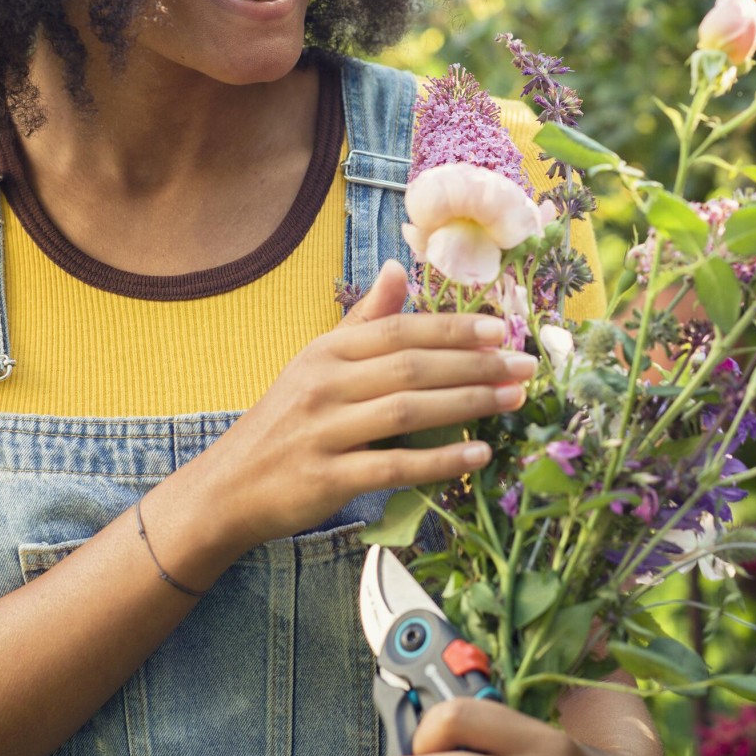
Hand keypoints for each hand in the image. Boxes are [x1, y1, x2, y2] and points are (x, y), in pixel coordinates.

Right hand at [202, 259, 536, 551]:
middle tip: (525, 367)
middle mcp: (325, 385)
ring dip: (468, 403)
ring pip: (408, 411)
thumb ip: (361, 320)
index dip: (453, 329)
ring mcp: (324, 432)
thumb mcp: (315, 363)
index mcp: (327, 352)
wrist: (229, 486)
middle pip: (412, 367)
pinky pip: (394, 467)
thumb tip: (397, 269)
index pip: (400, 330)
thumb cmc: (284, 422)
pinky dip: (440, 461)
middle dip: (475, 365)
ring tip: (512, 401)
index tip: (502, 331)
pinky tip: (478, 456)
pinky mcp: (327, 478)